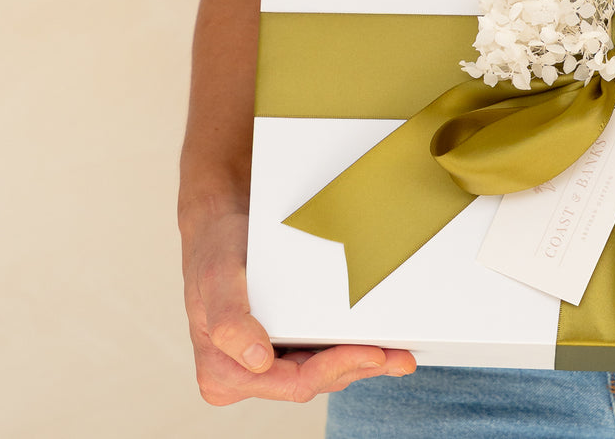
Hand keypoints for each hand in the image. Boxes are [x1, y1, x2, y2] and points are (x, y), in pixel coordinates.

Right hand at [182, 207, 415, 404]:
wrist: (219, 230)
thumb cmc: (215, 253)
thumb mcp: (218, 278)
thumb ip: (230, 322)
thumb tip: (257, 360)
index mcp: (223, 374)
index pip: (292, 383)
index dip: (335, 370)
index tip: (371, 355)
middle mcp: (243, 377)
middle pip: (312, 382)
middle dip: (357, 368)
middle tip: (399, 358)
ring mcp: (263, 366)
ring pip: (320, 374)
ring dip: (359, 364)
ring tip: (398, 356)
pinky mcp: (281, 350)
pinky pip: (318, 359)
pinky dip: (348, 353)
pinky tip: (377, 348)